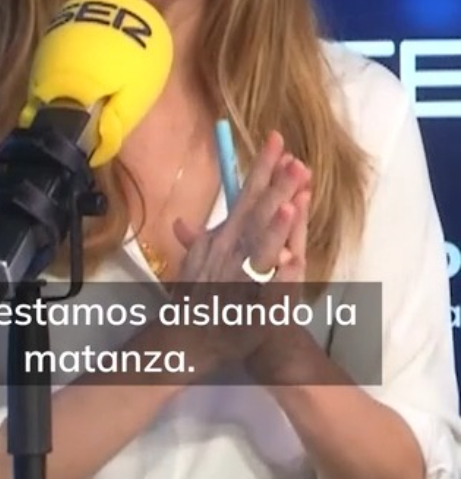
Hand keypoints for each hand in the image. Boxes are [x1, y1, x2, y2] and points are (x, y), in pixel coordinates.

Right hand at [155, 133, 311, 377]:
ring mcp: (240, 276)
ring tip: (291, 202)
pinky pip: (268, 287)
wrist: (191, 338)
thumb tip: (182, 221)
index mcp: (225, 236)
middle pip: (257, 214)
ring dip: (275, 226)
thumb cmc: (197, 298)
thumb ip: (194, 240)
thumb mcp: (193, 263)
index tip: (278, 140)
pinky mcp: (249, 304)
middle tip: (296, 161)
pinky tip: (291, 259)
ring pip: (261, 248)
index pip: (247, 194)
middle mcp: (232, 250)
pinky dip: (279, 274)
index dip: (262, 168)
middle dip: (276, 187)